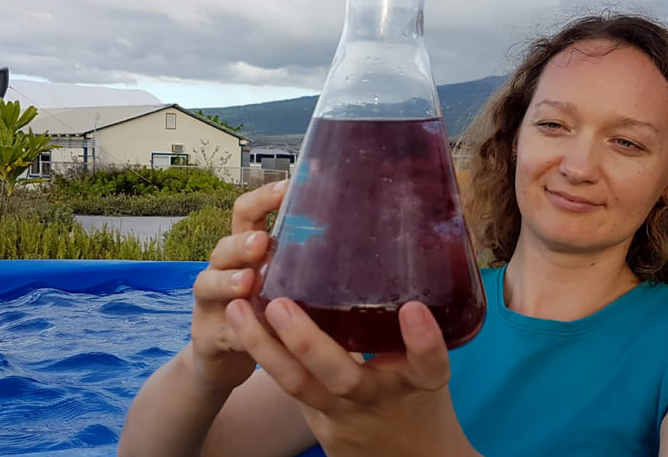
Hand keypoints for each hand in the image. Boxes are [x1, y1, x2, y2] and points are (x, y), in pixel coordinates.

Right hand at [187, 179, 287, 393]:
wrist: (226, 358)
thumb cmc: (265, 313)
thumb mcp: (285, 285)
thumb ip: (307, 264)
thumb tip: (362, 240)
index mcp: (245, 250)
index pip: (248, 214)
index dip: (263, 199)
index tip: (288, 187)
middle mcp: (223, 269)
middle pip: (225, 245)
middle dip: (242, 242)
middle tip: (261, 243)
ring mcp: (210, 302)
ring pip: (208, 283)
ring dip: (226, 281)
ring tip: (246, 282)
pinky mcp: (207, 335)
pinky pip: (217, 331)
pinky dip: (233, 332)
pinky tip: (246, 337)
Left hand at [225, 297, 477, 456]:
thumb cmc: (417, 396)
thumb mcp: (428, 366)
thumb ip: (415, 322)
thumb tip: (414, 249)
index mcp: (420, 384)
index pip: (428, 366)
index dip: (423, 342)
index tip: (413, 309)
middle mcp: (379, 399)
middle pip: (344, 378)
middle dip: (309, 343)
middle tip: (281, 305)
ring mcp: (343, 414)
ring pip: (298, 387)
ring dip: (264, 347)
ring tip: (238, 308)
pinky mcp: (316, 419)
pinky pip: (286, 388)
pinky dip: (263, 354)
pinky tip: (241, 322)